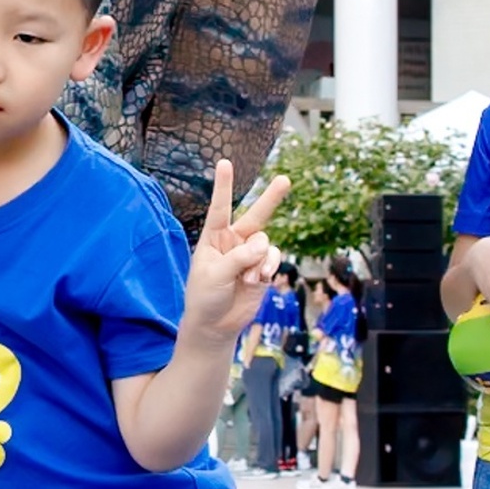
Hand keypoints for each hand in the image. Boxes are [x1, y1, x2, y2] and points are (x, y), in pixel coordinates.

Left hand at [180, 162, 289, 336]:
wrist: (216, 326)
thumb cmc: (205, 297)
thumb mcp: (215, 275)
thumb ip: (238, 258)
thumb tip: (263, 245)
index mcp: (214, 238)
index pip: (220, 207)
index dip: (224, 185)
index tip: (225, 162)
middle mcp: (234, 242)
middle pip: (255, 215)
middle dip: (271, 198)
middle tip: (285, 179)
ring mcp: (250, 256)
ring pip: (266, 243)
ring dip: (260, 259)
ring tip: (249, 278)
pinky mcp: (263, 269)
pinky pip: (273, 258)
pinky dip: (269, 267)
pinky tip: (259, 279)